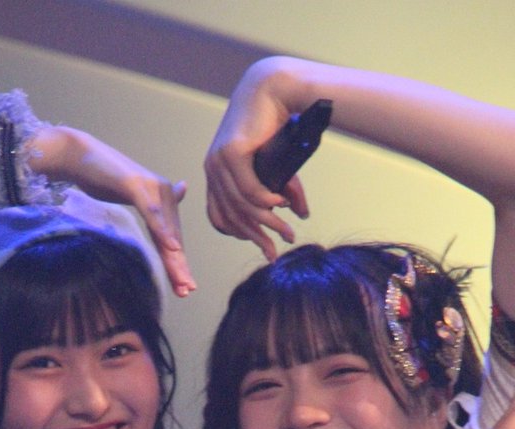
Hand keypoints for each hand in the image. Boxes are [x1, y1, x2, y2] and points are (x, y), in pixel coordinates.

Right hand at [30, 125, 195, 297]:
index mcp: (162, 198)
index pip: (172, 238)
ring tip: (181, 279)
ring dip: (174, 256)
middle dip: (179, 266)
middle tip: (187, 290)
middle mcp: (162, 191)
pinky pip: (151, 212)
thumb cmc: (104, 178)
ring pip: (165, 229)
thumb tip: (182, 190)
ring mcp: (150, 187)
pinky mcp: (135, 184)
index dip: (179, 263)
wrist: (79, 156)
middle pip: (172, 237)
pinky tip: (171, 247)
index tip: (185, 287)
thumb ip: (154, 204)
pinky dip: (161, 230)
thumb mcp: (134, 194)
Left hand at [205, 62, 310, 260]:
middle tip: (274, 253)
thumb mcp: (278, 166)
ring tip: (287, 232)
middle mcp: (213, 169)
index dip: (239, 234)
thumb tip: (301, 214)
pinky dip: (265, 201)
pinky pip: (247, 188)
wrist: (273, 90)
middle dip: (255, 238)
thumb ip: (285, 191)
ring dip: (266, 223)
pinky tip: (279, 205)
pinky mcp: (231, 152)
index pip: (219, 216)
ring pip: (241, 206)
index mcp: (217, 174)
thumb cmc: (275, 125)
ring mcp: (219, 161)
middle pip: (231, 217)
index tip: (261, 244)